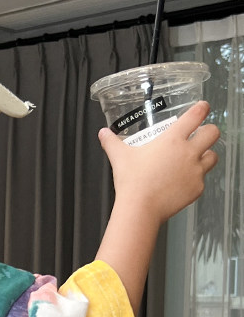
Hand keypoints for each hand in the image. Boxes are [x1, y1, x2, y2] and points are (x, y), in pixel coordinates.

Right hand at [98, 101, 219, 224]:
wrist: (140, 208)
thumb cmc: (132, 181)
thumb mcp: (120, 157)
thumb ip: (112, 142)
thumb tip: (103, 133)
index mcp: (173, 139)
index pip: (196, 115)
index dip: (202, 108)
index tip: (203, 108)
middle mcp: (188, 152)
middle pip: (213, 133)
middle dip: (209, 131)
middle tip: (201, 135)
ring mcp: (195, 171)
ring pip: (213, 156)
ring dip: (207, 155)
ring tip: (195, 159)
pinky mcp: (197, 188)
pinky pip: (202, 180)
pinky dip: (195, 179)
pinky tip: (183, 182)